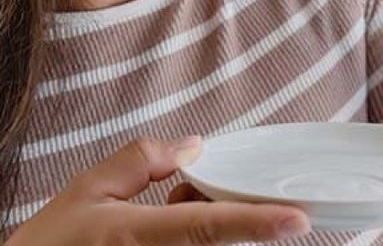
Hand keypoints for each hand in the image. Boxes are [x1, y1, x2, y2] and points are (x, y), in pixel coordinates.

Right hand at [5, 135, 309, 244]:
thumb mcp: (85, 191)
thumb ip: (140, 161)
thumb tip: (193, 147)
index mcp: (134, 236)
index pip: (206, 227)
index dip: (255, 223)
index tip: (297, 220)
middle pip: (217, 242)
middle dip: (226, 214)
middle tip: (190, 196)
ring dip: (202, 231)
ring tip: (159, 220)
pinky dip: (192, 241)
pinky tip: (153, 234)